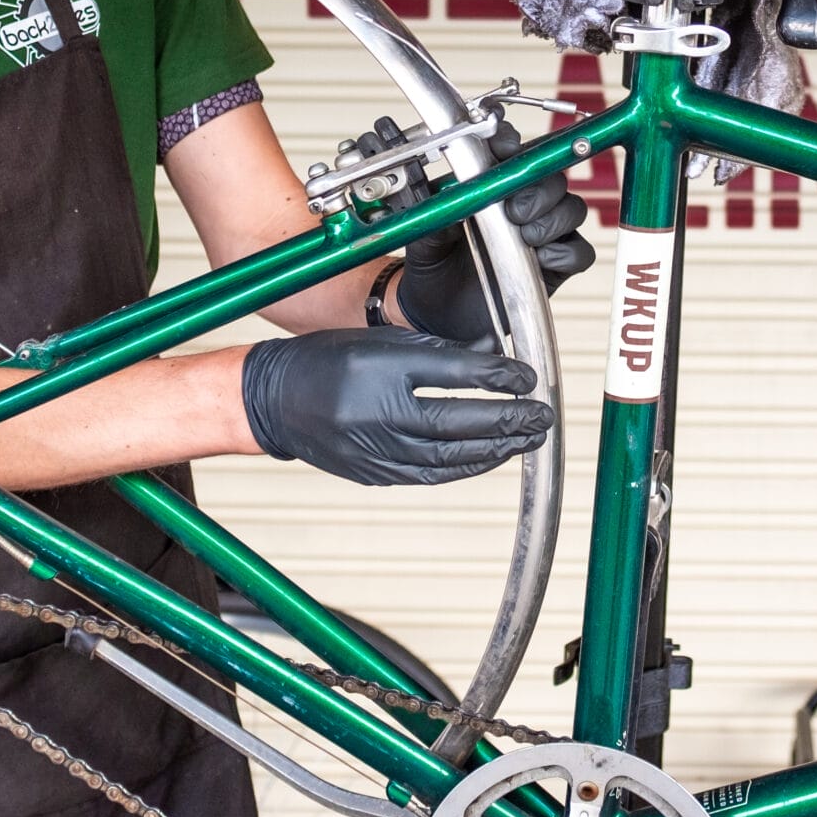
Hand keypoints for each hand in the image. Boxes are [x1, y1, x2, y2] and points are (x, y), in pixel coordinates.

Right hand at [239, 326, 552, 485]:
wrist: (275, 399)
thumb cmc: (327, 361)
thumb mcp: (379, 341)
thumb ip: (435, 351)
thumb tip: (490, 359)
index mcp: (380, 367)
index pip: (456, 374)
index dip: (500, 378)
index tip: (527, 378)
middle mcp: (377, 412)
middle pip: (459, 422)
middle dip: (508, 421)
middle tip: (542, 416)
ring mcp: (374, 449)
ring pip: (449, 457)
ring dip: (495, 450)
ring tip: (527, 439)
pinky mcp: (373, 473)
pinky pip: (429, 475)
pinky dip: (465, 467)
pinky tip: (489, 456)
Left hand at [356, 118, 593, 345]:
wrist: (438, 315)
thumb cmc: (433, 269)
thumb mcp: (424, 241)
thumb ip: (438, 218)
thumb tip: (456, 201)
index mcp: (491, 187)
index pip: (512, 149)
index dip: (512, 143)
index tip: (502, 149)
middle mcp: (522, 204)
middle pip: (552, 176)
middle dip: (537, 189)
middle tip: (514, 211)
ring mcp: (542, 235)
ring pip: (573, 208)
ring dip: (552, 218)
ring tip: (525, 236)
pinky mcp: (555, 267)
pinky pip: (580, 252)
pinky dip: (565, 253)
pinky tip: (540, 260)